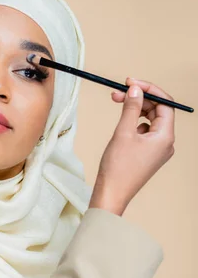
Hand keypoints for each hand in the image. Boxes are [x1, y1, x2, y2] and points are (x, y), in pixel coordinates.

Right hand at [89, 77, 175, 215]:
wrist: (112, 194)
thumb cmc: (118, 168)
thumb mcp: (124, 132)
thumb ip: (132, 108)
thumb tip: (136, 89)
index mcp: (165, 136)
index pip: (165, 104)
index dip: (149, 90)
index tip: (131, 82)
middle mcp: (166, 143)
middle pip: (158, 111)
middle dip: (139, 99)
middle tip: (118, 93)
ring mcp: (158, 150)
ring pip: (150, 120)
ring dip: (135, 109)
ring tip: (117, 104)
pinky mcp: (148, 155)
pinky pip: (145, 132)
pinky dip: (134, 123)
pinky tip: (121, 125)